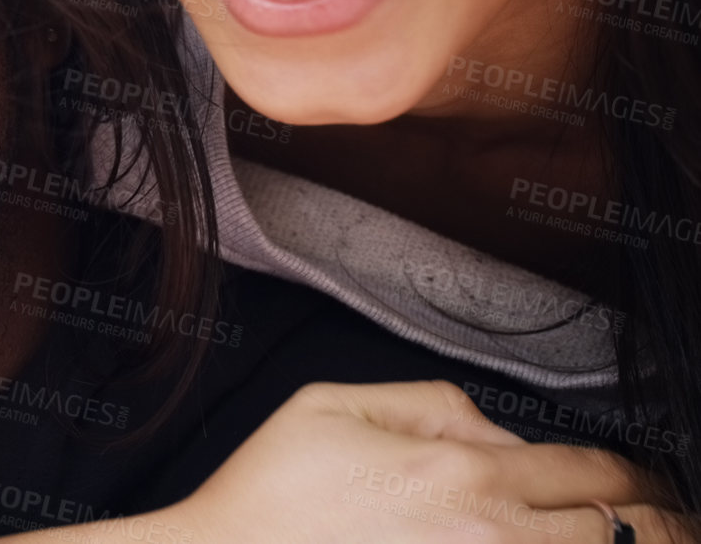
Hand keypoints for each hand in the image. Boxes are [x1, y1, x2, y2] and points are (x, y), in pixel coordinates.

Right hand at [0, 380, 691, 543]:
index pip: (595, 471)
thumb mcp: (329, 404)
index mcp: (462, 467)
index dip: (638, 476)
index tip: (648, 483)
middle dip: (660, 522)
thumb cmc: (268, 495)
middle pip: (622, 532)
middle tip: (673, 522)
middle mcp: (489, 533)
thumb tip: (493, 428)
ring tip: (657, 543)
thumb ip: (426, 401)